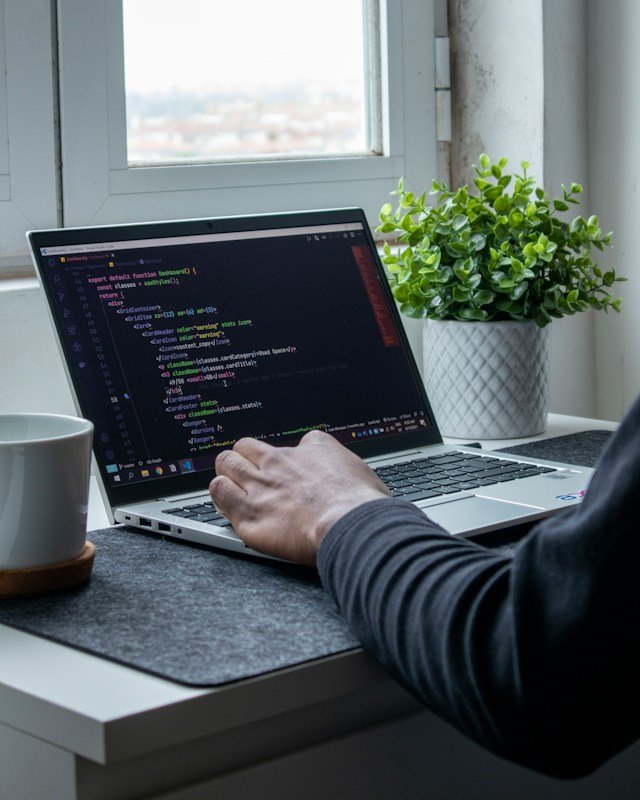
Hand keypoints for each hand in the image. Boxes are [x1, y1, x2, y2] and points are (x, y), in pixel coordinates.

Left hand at [209, 430, 390, 564]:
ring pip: (226, 463)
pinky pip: (219, 492)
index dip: (286, 460)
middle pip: (247, 446)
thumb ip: (346, 471)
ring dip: (228, 473)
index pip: (290, 445)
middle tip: (248, 474)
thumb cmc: (363, 506)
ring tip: (232, 485)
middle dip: (244, 458)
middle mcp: (282, 462)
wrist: (351, 525)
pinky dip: (220, 494)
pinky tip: (225, 501)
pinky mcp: (248, 513)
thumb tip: (350, 479)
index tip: (287, 473)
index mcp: (313, 448)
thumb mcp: (362, 473)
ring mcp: (262, 486)